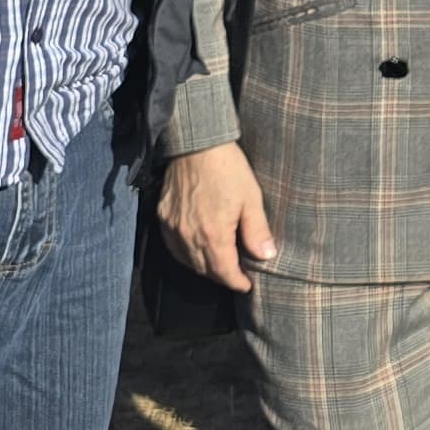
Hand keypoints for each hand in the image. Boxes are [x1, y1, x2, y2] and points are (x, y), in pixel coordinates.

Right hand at [155, 143, 276, 291]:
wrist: (196, 144)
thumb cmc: (228, 169)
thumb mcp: (251, 199)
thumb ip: (257, 231)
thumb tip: (267, 256)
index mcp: (213, 235)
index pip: (224, 273)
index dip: (237, 282)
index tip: (247, 285)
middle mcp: (189, 236)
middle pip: (204, 270)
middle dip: (221, 276)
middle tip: (236, 275)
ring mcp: (173, 228)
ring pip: (187, 261)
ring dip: (203, 267)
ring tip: (219, 265)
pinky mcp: (162, 217)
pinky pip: (173, 246)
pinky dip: (185, 254)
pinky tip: (196, 249)